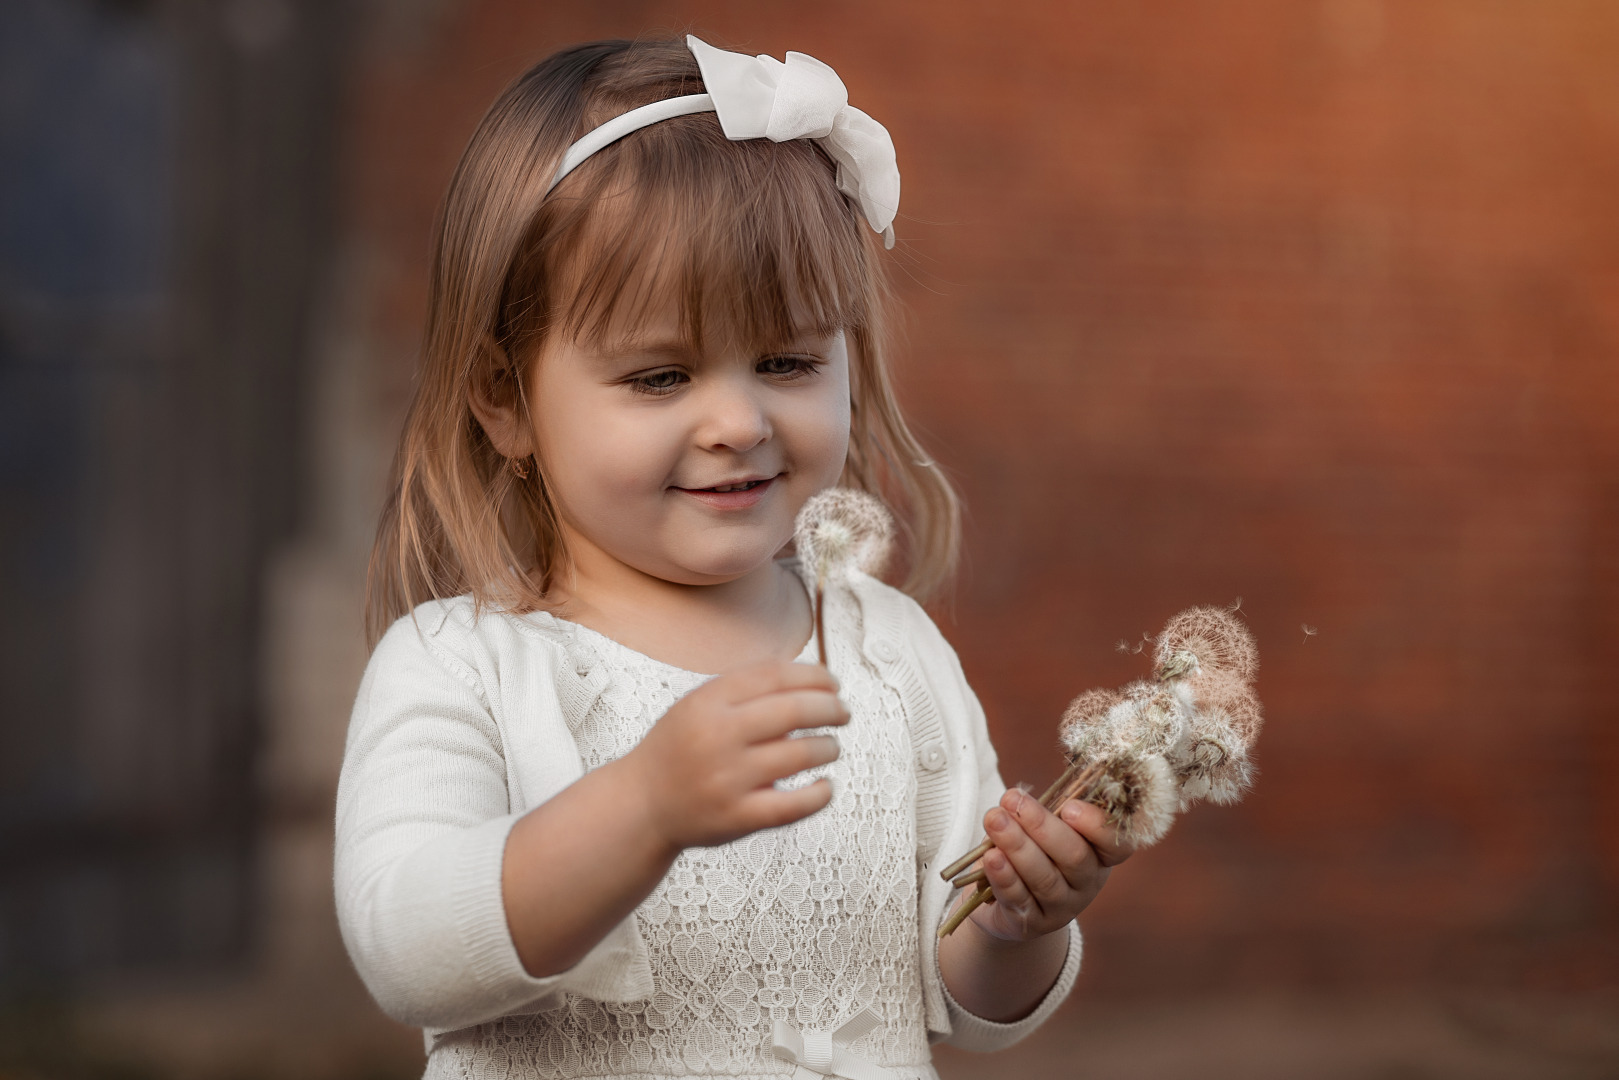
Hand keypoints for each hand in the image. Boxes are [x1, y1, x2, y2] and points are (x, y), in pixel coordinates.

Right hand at [622, 660, 847, 854]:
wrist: (641, 805)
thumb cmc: (681, 749)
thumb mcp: (699, 705)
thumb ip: (746, 689)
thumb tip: (813, 677)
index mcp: (708, 702)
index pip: (776, 675)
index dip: (815, 676)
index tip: (832, 683)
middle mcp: (717, 737)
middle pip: (795, 711)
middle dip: (831, 708)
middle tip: (843, 713)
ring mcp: (728, 780)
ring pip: (801, 755)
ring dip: (829, 747)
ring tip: (831, 746)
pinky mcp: (738, 818)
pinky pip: (795, 805)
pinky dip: (821, 794)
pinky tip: (826, 785)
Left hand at [965, 787, 1134, 941]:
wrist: (1007, 901)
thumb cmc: (1031, 849)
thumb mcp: (1042, 828)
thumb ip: (1041, 812)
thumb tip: (1019, 797)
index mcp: (1100, 853)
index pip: (1117, 843)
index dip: (1098, 825)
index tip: (1069, 806)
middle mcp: (1087, 883)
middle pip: (1075, 857)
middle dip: (1042, 826)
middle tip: (1013, 801)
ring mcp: (1063, 907)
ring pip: (1044, 878)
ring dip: (1017, 846)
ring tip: (994, 820)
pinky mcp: (1033, 923)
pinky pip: (1019, 899)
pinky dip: (1004, 876)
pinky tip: (991, 857)